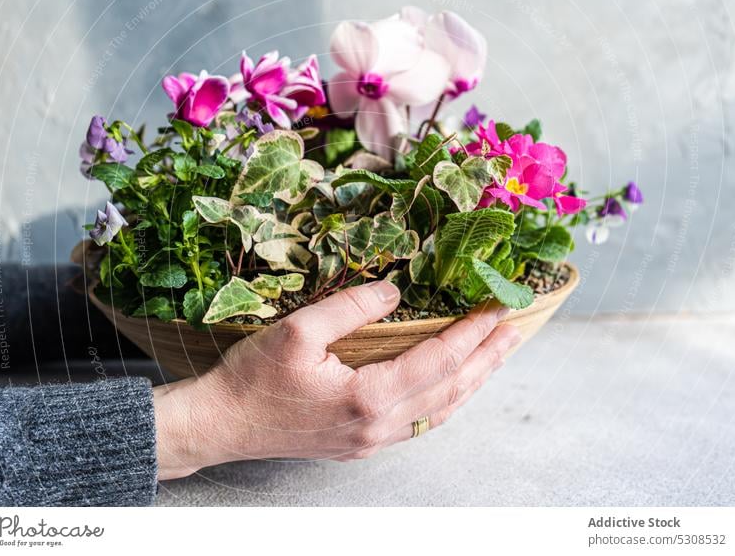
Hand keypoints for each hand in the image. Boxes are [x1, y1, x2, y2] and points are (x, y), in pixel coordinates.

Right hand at [153, 281, 520, 478]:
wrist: (220, 424)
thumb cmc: (252, 378)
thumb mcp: (296, 331)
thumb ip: (350, 307)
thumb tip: (394, 292)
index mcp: (367, 398)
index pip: (437, 362)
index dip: (471, 334)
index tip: (496, 310)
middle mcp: (377, 426)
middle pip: (449, 391)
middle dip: (485, 360)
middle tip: (514, 332)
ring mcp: (370, 441)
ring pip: (438, 413)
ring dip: (470, 382)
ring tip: (493, 357)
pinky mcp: (358, 444)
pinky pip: (417, 424)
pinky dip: (443, 402)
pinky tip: (449, 387)